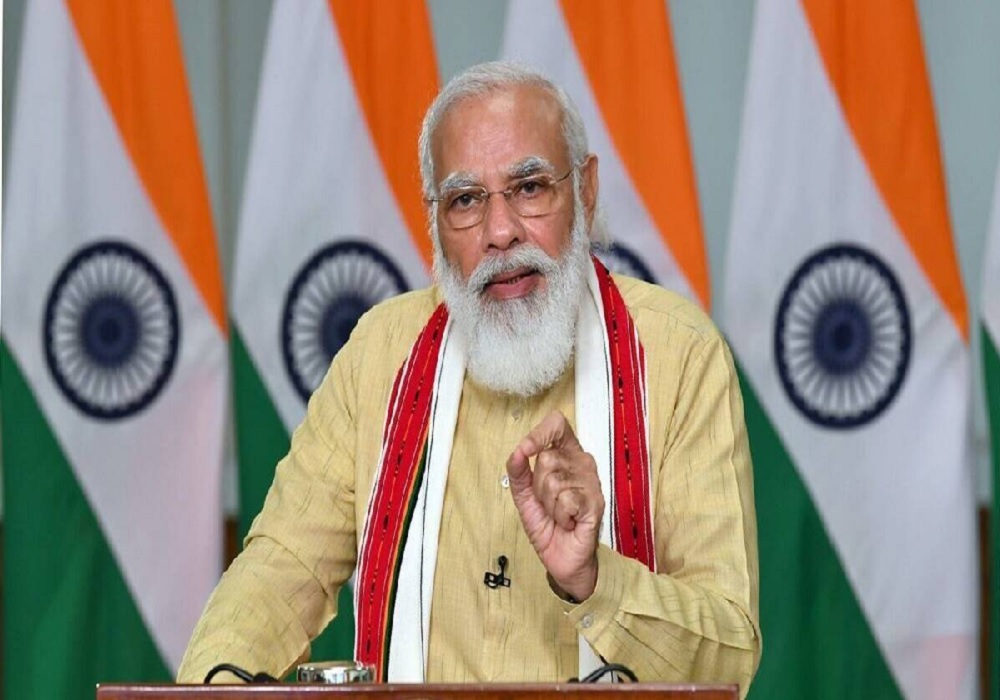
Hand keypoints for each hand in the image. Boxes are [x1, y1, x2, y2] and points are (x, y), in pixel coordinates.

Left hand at [506, 411, 603, 600]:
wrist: (561, 558)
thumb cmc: (547, 525)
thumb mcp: (524, 496)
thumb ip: (518, 472)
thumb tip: (517, 452)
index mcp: (566, 455)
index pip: (557, 425)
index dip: (540, 433)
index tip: (527, 449)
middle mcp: (582, 463)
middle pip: (548, 457)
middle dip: (538, 486)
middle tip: (548, 502)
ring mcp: (591, 482)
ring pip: (554, 481)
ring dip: (549, 504)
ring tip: (558, 513)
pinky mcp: (596, 502)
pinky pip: (566, 500)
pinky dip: (560, 515)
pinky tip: (569, 521)